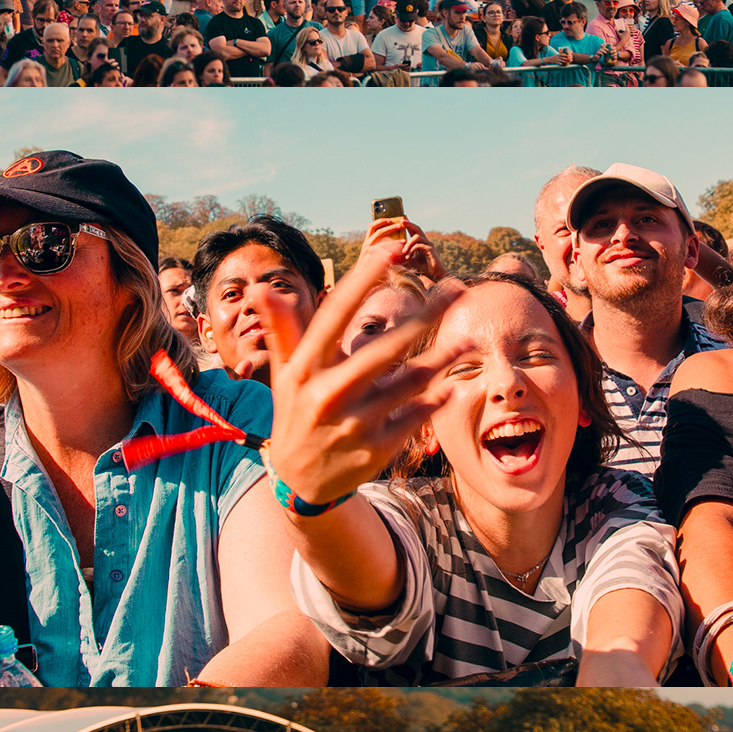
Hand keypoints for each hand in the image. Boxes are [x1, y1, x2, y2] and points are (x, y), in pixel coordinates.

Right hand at [262, 244, 464, 508]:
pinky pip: (415, 417)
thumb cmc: (296, 414)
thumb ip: (283, 329)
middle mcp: (328, 394)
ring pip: (410, 383)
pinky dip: (435, 400)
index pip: (335, 315)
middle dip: (425, 315)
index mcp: (305, 369)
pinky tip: (451, 385)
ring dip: (444, 358)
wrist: (300, 482)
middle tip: (456, 289)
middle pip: (384, 347)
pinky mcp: (375, 450)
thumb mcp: (286, 374)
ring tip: (470, 339)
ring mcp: (354, 424)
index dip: (362, 280)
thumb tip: (262, 288)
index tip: (391, 248)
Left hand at [399, 220, 445, 281]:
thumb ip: (403, 257)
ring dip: (408, 243)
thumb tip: (390, 256)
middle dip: (409, 224)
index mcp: (420, 242)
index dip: (408, 224)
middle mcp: (426, 241)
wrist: (434, 276)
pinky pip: (420, 245)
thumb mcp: (410, 261)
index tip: (401, 218)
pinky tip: (408, 257)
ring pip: (417, 237)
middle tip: (401, 222)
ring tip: (403, 252)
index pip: (414, 230)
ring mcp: (429, 245)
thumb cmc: (422, 268)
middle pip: (418, 228)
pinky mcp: (431, 250)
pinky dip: (412, 250)